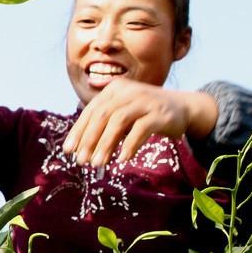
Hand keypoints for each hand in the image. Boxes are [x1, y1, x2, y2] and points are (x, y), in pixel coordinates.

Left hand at [62, 79, 217, 166]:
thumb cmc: (144, 114)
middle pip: (102, 115)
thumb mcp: (122, 116)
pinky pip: (141, 129)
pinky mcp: (160, 113)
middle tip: (81, 161)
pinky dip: (129, 145)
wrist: (182, 108)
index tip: (68, 151)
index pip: (91, 111)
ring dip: (105, 144)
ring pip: (118, 121)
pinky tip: (122, 160)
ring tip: (98, 163)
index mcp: (114, 89)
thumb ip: (104, 128)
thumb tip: (81, 152)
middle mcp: (127, 91)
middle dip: (89, 139)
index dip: (78, 131)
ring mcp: (145, 100)